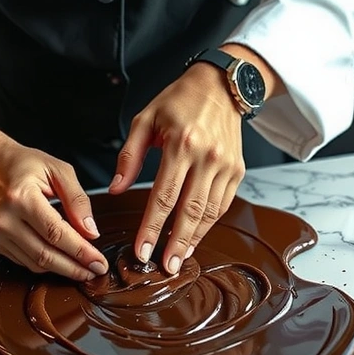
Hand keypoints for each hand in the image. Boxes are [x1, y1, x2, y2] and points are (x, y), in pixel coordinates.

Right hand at [0, 140, 108, 280]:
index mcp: (21, 197)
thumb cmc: (23, 164)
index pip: (55, 233)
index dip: (80, 251)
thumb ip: (77, 200)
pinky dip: (45, 263)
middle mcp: (4, 219)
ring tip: (83, 269)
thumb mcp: (58, 170)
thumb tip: (91, 232)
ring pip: (34, 263)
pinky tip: (61, 260)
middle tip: (96, 271)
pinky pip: (24, 261)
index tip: (99, 262)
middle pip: (44, 255)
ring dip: (61, 269)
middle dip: (74, 268)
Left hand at [110, 62, 245, 274]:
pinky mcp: (237, 170)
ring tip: (179, 258)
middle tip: (166, 268)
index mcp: (181, 144)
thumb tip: (115, 189)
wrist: (220, 85)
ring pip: (210, 212)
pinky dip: (209, 224)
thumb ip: (129, 156)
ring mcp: (226, 165)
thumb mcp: (144, 120)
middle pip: (190, 211)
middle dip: (177, 243)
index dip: (152, 227)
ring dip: (194, 238)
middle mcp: (207, 157)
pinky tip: (195, 236)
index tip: (142, 250)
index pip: (164, 196)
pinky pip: (223, 204)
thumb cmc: (177, 100)